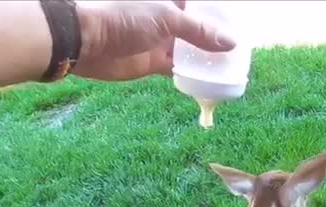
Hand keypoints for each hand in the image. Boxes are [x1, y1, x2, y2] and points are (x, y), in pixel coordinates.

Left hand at [72, 0, 235, 80]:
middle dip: (215, 38)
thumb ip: (200, 31)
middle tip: (238, 49)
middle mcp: (165, 17)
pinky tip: (210, 80)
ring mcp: (160, 40)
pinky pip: (178, 68)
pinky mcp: (153, 62)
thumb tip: (231, 43)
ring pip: (190, 49)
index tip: (235, 25)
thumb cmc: (125, 18)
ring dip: (206, 58)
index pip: (198, 5)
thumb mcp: (168, 19)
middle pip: (197, 27)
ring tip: (230, 66)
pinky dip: (193, 74)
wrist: (87, 41)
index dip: (215, 13)